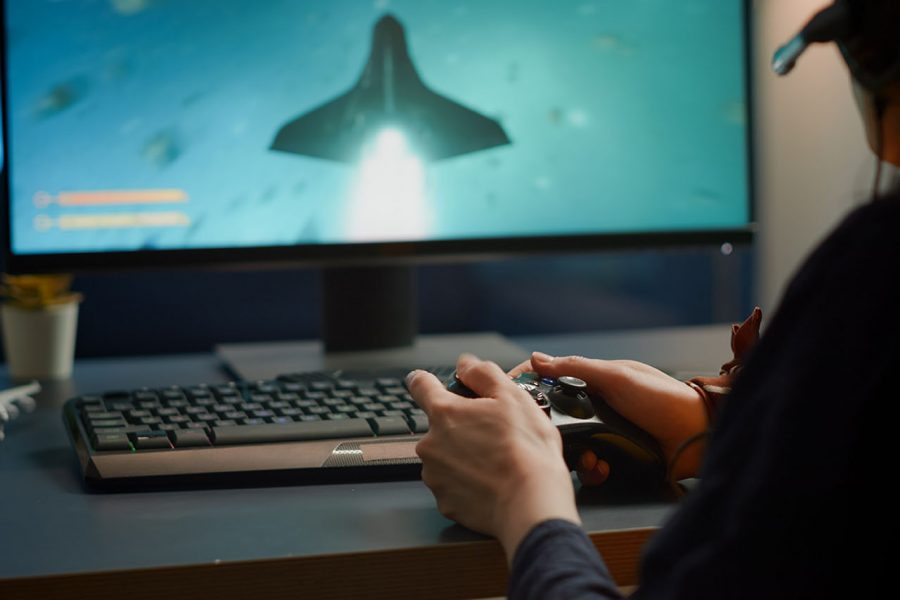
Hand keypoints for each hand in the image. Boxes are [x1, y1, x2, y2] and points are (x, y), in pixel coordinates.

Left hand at [408, 354, 580, 563]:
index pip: (420, 385)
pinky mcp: (445, 502)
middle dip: (459, 427)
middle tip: (491, 433)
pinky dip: (467, 483)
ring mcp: (435, 475)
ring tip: (494, 461)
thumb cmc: (525, 450)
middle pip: (439, 426)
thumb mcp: (512, 396)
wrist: (531, 502)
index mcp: (444, 413)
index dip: (426, 380)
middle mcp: (431, 444)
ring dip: (462, 456)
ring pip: (444, 457)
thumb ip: (483, 373)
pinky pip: (452, 486)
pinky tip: (490, 482)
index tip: (427, 382)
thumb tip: (466, 364)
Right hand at [509, 352, 708, 481]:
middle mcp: (596, 407)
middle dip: (549, 431)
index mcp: (594, 382)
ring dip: (574, 455)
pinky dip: (592, 470)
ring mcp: (605, 433)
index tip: (506, 394)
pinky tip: (603, 468)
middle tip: (547, 439)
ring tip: (588, 459)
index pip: (551, 379)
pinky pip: (590, 466)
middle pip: (556, 418)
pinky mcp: (615, 457)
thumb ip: (577, 368)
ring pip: (570, 446)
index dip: (528, 385)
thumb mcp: (617, 377)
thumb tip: (537, 359)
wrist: (699, 435)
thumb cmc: (663, 398)